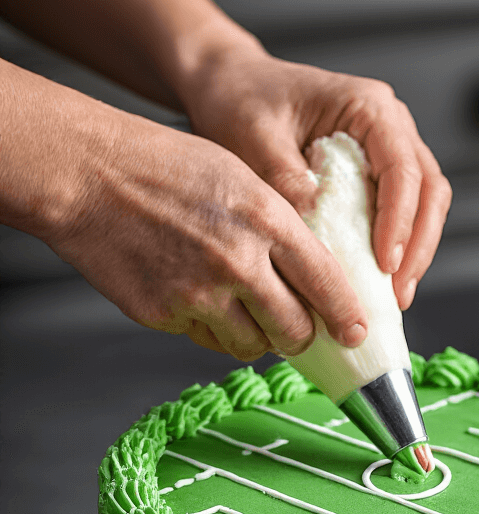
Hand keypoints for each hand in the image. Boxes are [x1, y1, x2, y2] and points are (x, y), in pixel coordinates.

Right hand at [0, 63, 366, 361]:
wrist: (86, 175)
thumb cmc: (161, 167)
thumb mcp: (238, 176)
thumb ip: (277, 226)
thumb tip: (307, 274)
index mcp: (265, 219)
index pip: (326, 282)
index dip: (346, 315)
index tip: (356, 331)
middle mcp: (238, 261)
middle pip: (294, 329)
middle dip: (302, 336)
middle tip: (299, 331)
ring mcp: (199, 293)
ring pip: (252, 346)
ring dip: (257, 339)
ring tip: (246, 315)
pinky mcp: (164, 315)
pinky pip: (205, 341)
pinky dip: (211, 330)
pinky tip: (199, 301)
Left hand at [180, 42, 452, 308]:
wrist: (232, 87)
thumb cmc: (243, 101)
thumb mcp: (256, 138)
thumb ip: (286, 178)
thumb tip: (315, 220)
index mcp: (368, 105)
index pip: (402, 167)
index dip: (399, 219)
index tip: (385, 263)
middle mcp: (389, 124)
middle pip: (429, 188)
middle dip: (418, 244)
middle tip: (398, 292)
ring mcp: (387, 147)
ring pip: (426, 202)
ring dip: (416, 250)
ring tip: (395, 295)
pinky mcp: (376, 170)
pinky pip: (404, 210)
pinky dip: (399, 245)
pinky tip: (382, 280)